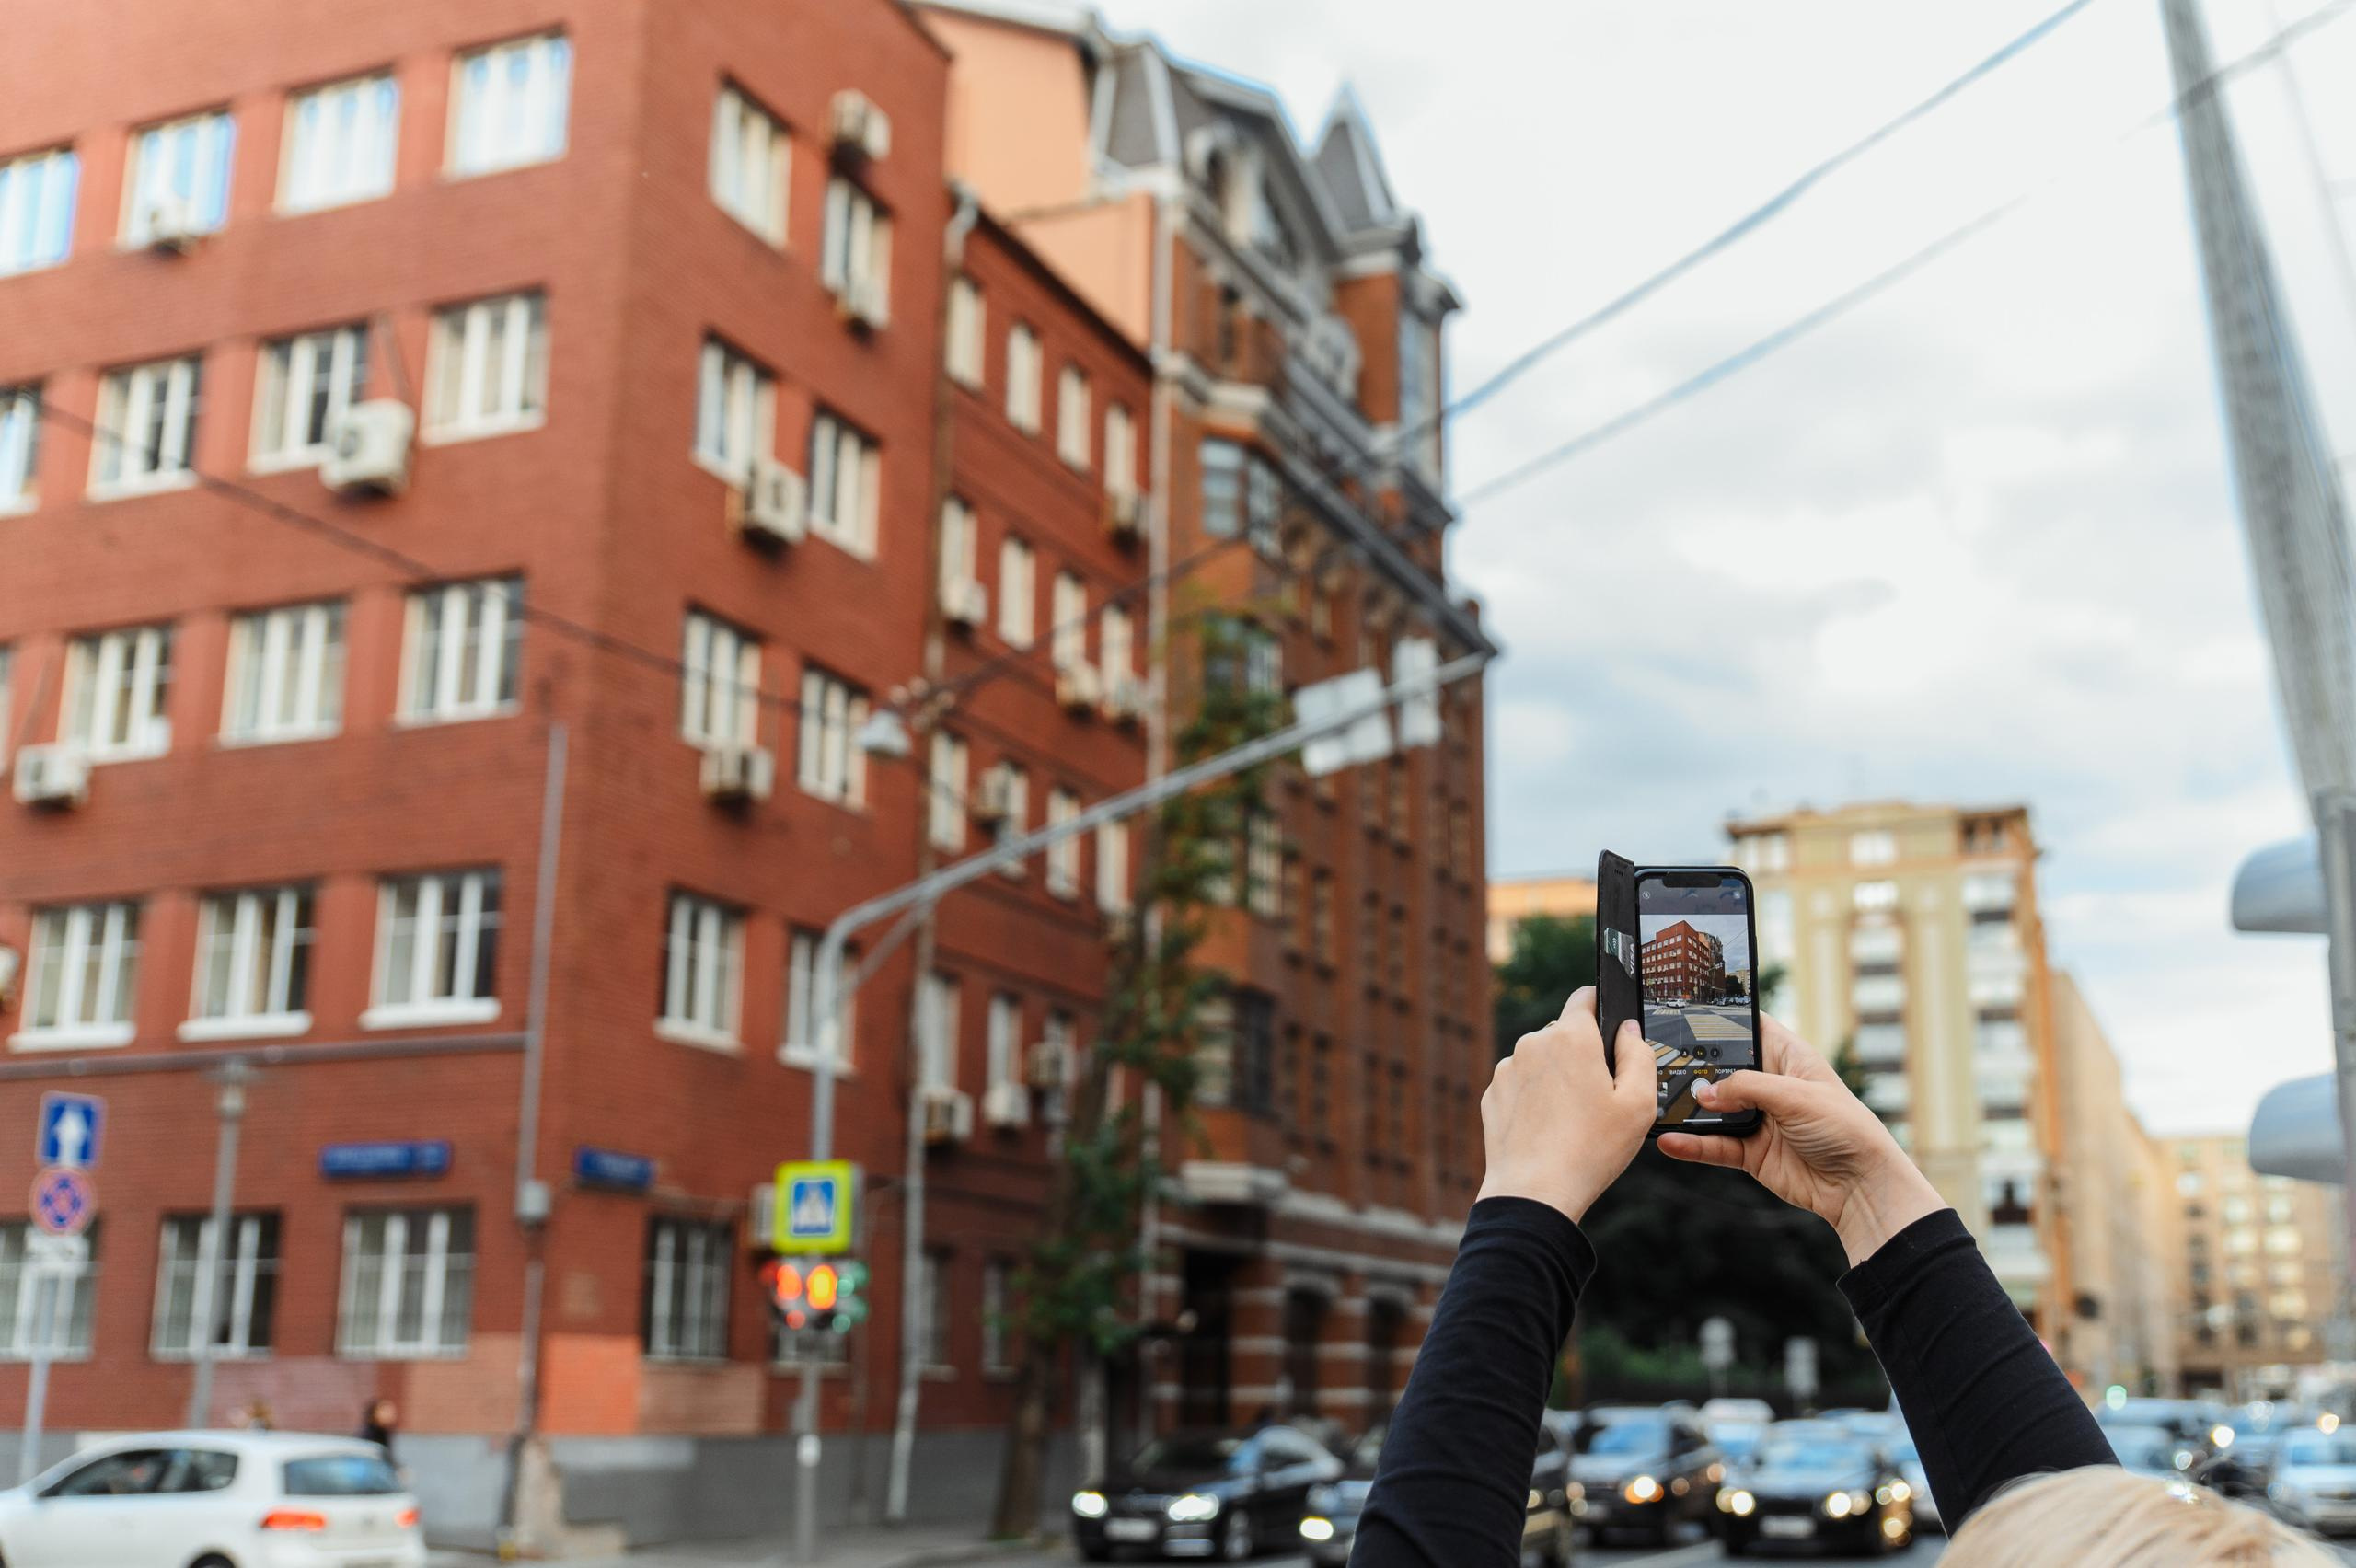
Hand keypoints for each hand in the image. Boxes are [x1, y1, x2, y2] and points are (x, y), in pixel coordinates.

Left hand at [1477, 987, 1655, 1222]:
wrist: (1535, 1190)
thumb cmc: (1591, 1150)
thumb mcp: (1638, 1104)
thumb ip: (1639, 1056)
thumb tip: (1628, 1030)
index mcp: (1571, 1037)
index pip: (1585, 998)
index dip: (1602, 1006)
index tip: (1610, 1023)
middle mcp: (1533, 1043)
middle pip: (1565, 1035)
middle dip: (1583, 1055)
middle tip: (1600, 1096)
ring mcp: (1508, 1069)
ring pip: (1542, 1061)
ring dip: (1558, 1078)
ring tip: (1573, 1121)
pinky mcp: (1493, 1094)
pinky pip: (1522, 1086)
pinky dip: (1536, 1100)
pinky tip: (1549, 1129)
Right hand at [1656, 1015, 1944, 1264]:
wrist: (1860, 1187)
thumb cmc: (1845, 1129)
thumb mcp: (1795, 1096)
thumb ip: (1746, 1088)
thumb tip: (1704, 1094)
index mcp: (1788, 1058)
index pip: (1750, 1029)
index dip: (1723, 1020)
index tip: (1686, 1014)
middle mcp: (1770, 1085)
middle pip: (1722, 1070)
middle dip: (1695, 1069)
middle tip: (1661, 1064)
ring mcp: (1759, 1119)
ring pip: (1713, 1109)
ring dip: (1688, 1109)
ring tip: (1660, 1104)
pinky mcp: (1751, 1152)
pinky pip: (1713, 1145)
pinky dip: (1691, 1144)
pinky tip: (1670, 1141)